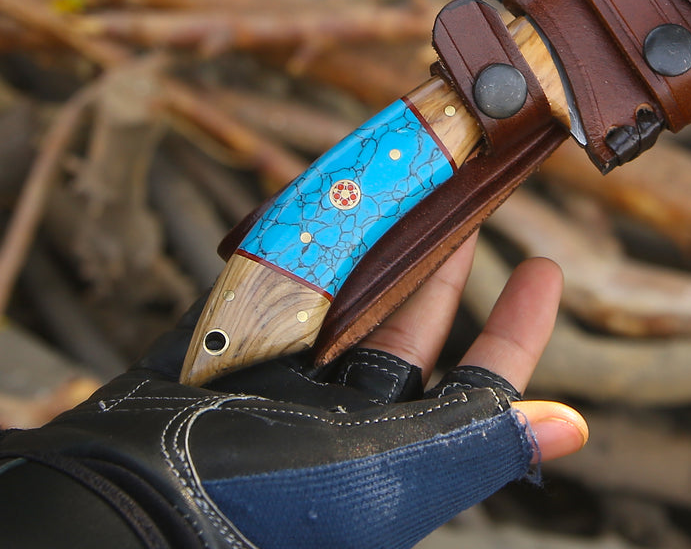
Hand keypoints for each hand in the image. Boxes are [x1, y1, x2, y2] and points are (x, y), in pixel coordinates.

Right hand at [0, 239, 584, 548]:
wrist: (117, 512)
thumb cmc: (270, 506)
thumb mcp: (392, 479)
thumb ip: (477, 440)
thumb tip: (573, 430)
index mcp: (392, 450)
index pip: (478, 380)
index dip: (517, 326)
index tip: (544, 266)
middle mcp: (342, 415)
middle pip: (409, 319)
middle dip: (441, 256)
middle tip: (466, 194)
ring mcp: (280, 377)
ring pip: (342, 292)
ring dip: (370, 236)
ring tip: (403, 178)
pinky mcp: (221, 347)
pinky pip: (268, 281)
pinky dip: (289, 241)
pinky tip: (315, 199)